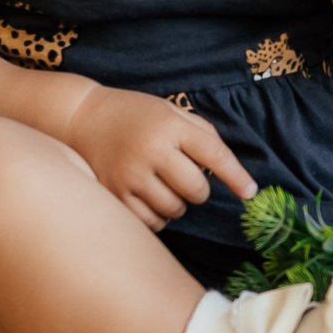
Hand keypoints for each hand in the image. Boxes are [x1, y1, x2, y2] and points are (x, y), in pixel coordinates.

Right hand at [62, 86, 257, 230]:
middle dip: (198, 190)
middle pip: (196, 190)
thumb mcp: (170, 111)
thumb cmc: (135, 114)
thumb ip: (201, 133)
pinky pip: (151, 222)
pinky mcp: (114, 193)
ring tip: (163, 185)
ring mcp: (130, 174)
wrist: (82, 117)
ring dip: (177, 204)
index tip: (251, 193)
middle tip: (183, 176)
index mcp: (170, 126)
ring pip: (174, 209)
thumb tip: (229, 168)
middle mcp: (152, 150)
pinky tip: (150, 199)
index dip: (237, 177)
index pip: (215, 155)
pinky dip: (158, 217)